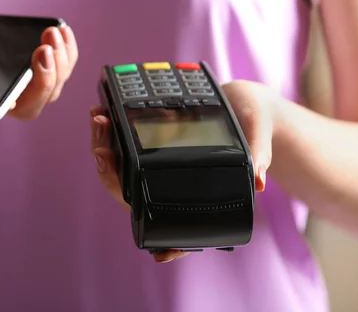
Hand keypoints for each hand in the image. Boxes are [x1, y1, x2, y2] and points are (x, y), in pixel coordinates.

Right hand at [0, 0, 77, 119]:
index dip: (20, 97)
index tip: (30, 65)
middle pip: (34, 103)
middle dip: (48, 76)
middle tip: (45, 44)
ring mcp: (16, 84)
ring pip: (52, 86)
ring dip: (62, 61)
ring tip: (53, 32)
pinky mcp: (28, 67)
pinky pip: (57, 67)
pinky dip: (66, 50)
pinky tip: (61, 29)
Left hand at [89, 79, 277, 262]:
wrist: (244, 103)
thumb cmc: (255, 122)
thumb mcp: (258, 132)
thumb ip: (258, 154)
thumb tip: (258, 181)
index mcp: (199, 192)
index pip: (178, 226)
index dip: (167, 243)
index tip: (159, 253)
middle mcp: (172, 184)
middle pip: (132, 193)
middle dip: (110, 172)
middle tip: (102, 149)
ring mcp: (157, 167)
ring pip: (120, 170)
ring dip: (103, 146)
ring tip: (99, 120)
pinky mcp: (149, 147)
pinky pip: (121, 147)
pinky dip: (109, 133)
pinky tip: (102, 115)